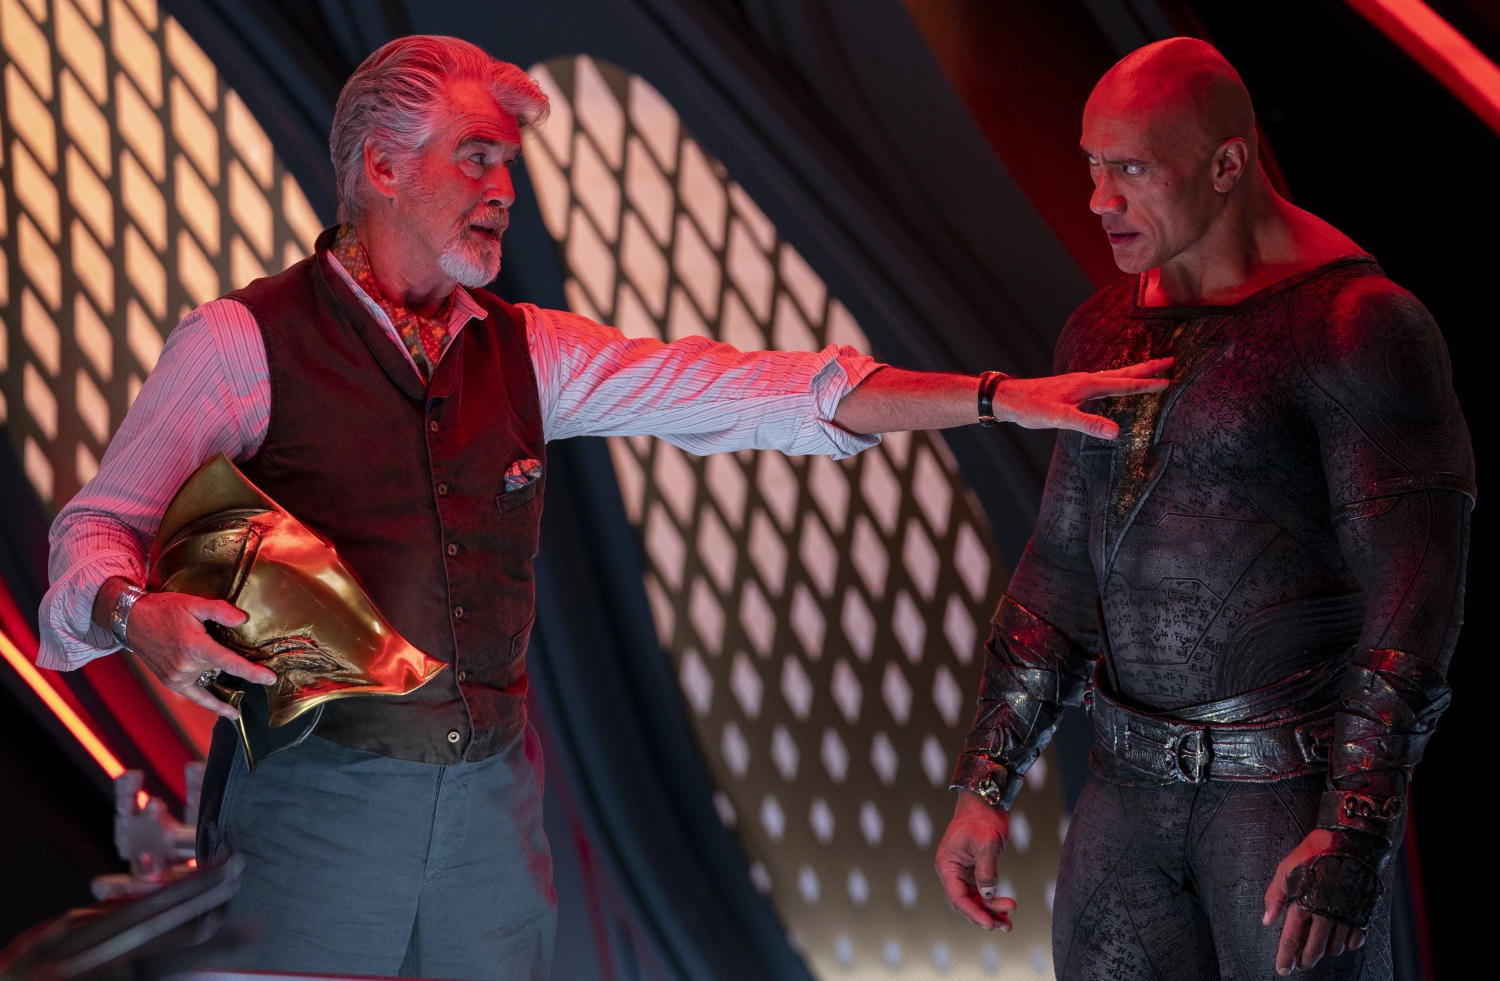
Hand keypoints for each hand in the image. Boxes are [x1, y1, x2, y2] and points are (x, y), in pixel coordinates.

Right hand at [119, 589, 276, 718]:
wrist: (132, 621)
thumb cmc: (164, 610)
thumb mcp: (193, 603)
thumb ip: (220, 610)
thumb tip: (243, 620)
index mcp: (196, 647)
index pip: (231, 664)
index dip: (253, 673)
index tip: (270, 679)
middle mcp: (187, 666)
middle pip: (224, 670)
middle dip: (239, 666)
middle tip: (252, 662)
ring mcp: (178, 677)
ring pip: (213, 680)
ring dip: (227, 681)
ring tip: (249, 687)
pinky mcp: (172, 683)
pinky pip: (198, 697)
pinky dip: (214, 703)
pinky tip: (230, 711)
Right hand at [934, 791, 1016, 930]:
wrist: (986, 800)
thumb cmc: (981, 818)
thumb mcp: (986, 844)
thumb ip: (986, 872)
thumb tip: (987, 896)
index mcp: (947, 865)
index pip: (958, 897)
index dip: (973, 913)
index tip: (990, 923)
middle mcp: (952, 871)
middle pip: (967, 902)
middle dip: (985, 914)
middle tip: (1006, 924)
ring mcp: (964, 871)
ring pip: (976, 899)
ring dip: (991, 911)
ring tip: (1009, 923)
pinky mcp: (975, 869)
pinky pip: (983, 890)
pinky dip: (994, 900)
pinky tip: (1007, 908)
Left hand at [994, 357, 1172, 437]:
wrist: (1009, 398)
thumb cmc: (1031, 408)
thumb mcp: (1059, 418)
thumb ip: (1087, 424)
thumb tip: (1115, 432)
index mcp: (1087, 385)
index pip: (1124, 384)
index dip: (1147, 385)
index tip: (1169, 381)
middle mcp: (1086, 379)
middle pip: (1123, 373)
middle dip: (1148, 368)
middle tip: (1171, 360)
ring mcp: (1080, 382)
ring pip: (1114, 375)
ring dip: (1134, 372)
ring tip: (1151, 369)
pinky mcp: (1073, 388)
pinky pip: (1103, 381)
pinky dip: (1117, 380)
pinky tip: (1115, 385)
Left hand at [1262, 830, 1367, 975]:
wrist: (1349, 843)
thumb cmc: (1314, 854)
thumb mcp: (1285, 870)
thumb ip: (1274, 897)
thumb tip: (1266, 920)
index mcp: (1304, 905)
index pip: (1292, 940)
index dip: (1286, 957)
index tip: (1282, 969)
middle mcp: (1326, 914)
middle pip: (1314, 949)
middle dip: (1305, 960)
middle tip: (1299, 965)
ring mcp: (1346, 916)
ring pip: (1334, 948)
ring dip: (1324, 952)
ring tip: (1317, 950)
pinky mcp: (1361, 913)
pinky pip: (1355, 940)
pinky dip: (1346, 944)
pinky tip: (1340, 941)